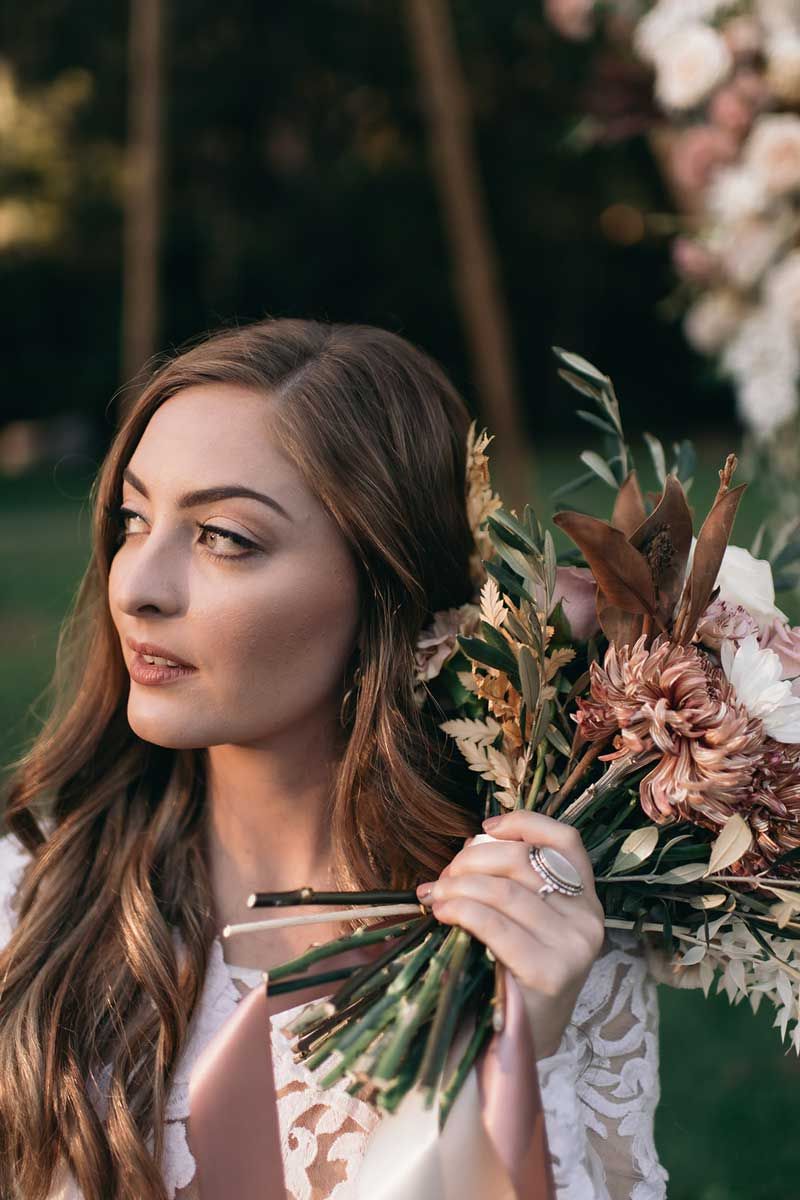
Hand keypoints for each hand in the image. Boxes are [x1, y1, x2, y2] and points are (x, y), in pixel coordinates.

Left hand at [415, 810, 605, 1059]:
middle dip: (471, 861)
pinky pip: (495, 925)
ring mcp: (573, 947)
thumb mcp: (523, 923)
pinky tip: (443, 915)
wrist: (518, 1045)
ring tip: (435, 898)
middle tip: (443, 879)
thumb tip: (469, 845)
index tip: (486, 828)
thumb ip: (508, 883)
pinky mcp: (550, 973)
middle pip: (522, 861)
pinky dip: (461, 911)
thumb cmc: (512, 973)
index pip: (566, 840)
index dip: (525, 824)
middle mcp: (588, 919)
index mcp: (585, 900)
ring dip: (457, 887)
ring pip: (503, 891)